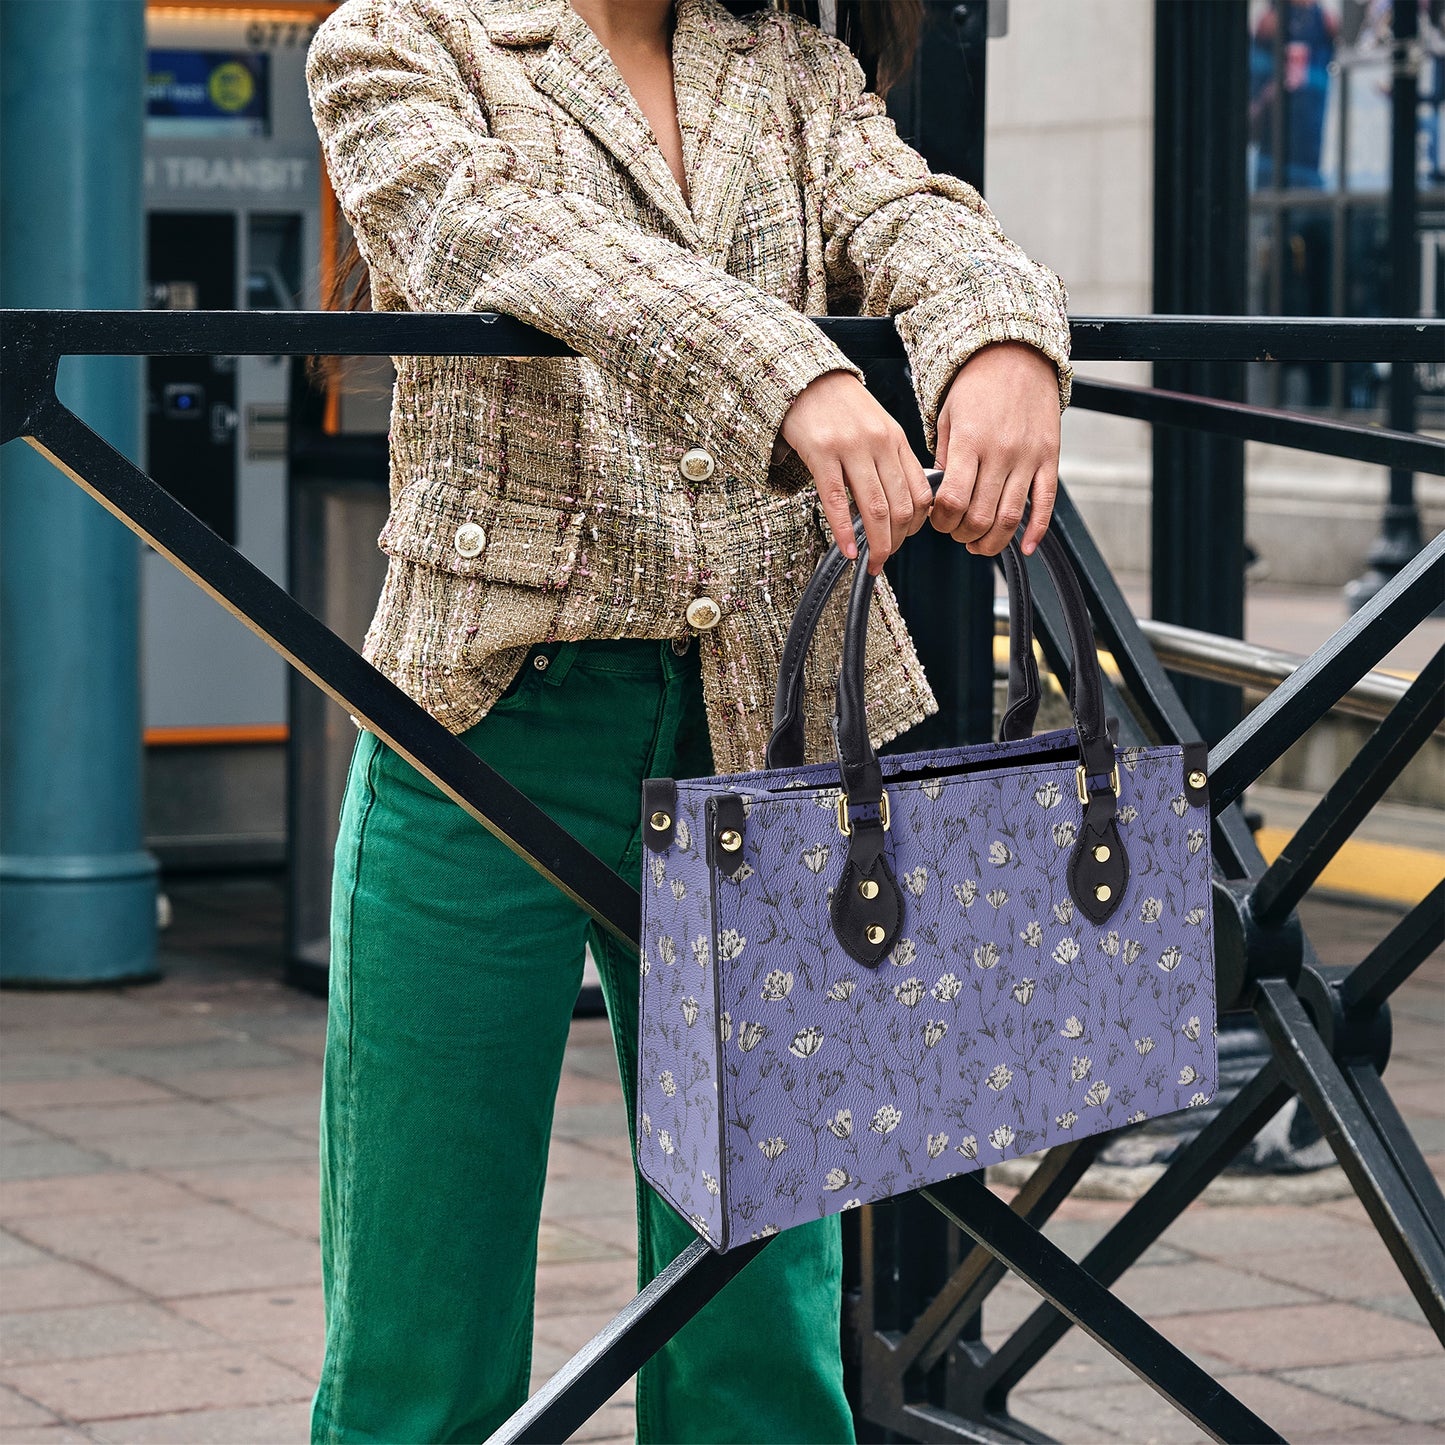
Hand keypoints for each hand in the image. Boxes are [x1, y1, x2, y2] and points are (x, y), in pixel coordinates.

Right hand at [780, 370, 932, 574]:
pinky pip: (837, 500)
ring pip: (875, 508)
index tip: (904, 540)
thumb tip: (902, 503)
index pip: (922, 493)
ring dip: (877, 544)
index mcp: (896, 439)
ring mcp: (851, 448)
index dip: (918, 526)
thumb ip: (891, 460)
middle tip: (885, 559)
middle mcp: (879, 443)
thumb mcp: (877, 427)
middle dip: (897, 542)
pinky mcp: (821, 453)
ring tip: (871, 562)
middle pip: (901, 506)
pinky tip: (847, 550)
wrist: (805, 377)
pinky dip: (844, 532)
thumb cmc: (840, 407)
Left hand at [929, 341, 1061, 555]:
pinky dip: (1036, 532)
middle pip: (980, 516)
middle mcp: (1001, 452)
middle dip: (962, 534)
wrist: (1016, 354)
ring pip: (1010, 518)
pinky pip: (1045, 504)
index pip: (951, 500)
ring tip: (979, 544)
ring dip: (992, 541)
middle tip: (956, 532)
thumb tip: (942, 498)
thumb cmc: (977, 385)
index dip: (941, 521)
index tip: (937, 521)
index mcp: (970, 442)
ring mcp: (1028, 457)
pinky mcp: (1049, 459)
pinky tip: (1026, 547)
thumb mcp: (948, 417)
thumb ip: (946, 459)